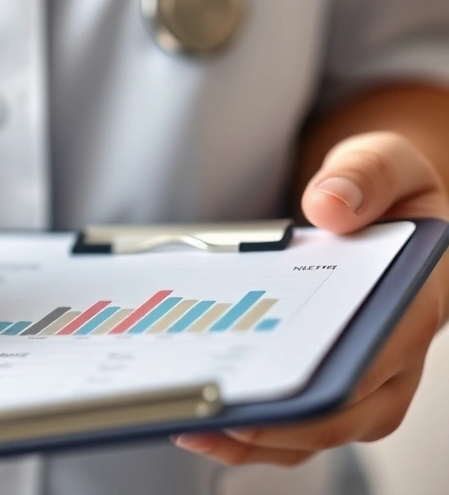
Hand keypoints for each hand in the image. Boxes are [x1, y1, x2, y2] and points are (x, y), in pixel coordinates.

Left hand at [174, 132, 448, 465]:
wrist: (375, 209)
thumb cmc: (384, 193)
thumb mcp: (382, 162)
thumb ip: (364, 175)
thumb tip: (331, 205)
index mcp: (412, 304)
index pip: (376, 360)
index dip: (324, 383)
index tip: (272, 383)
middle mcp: (392, 356)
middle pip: (340, 414)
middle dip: (275, 424)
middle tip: (210, 414)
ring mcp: (358, 381)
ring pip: (311, 433)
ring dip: (250, 440)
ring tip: (190, 424)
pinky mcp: (323, 386)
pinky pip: (290, 428)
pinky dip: (246, 436)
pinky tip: (196, 423)